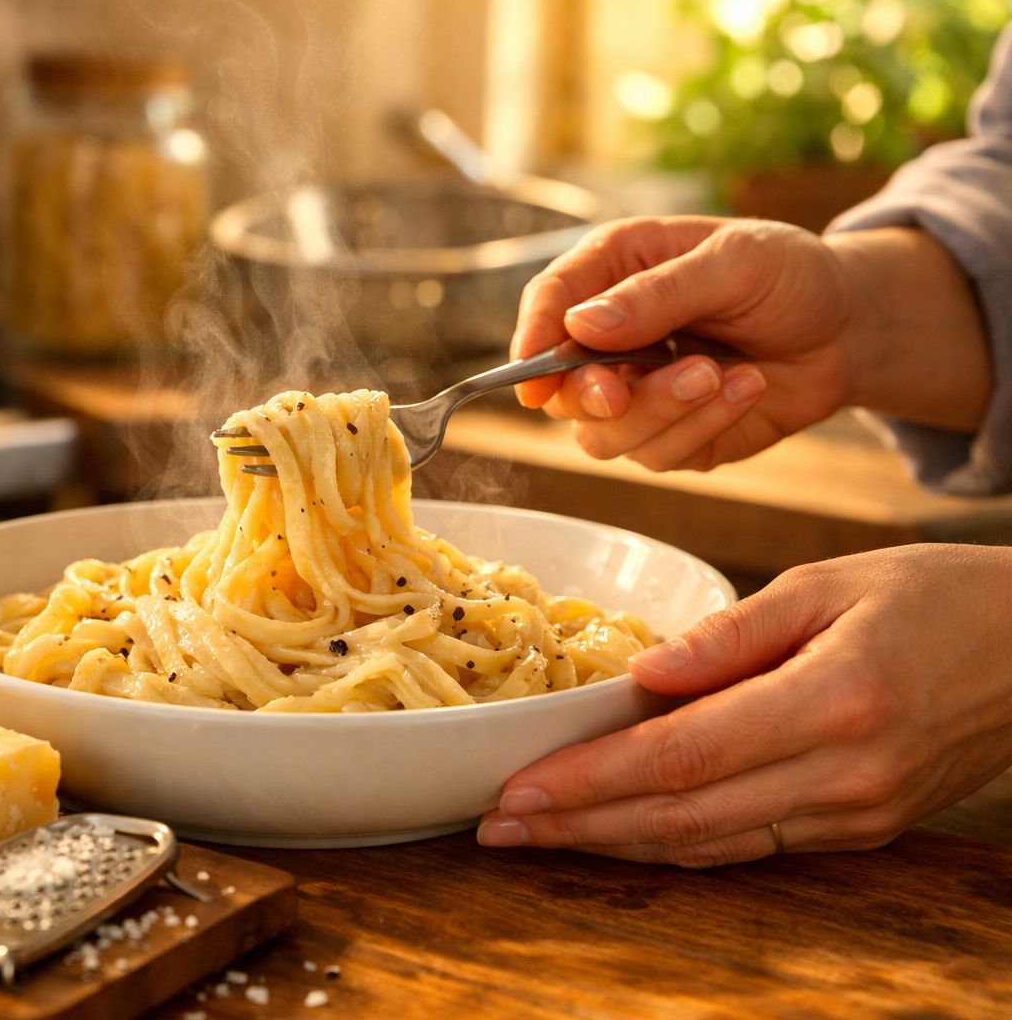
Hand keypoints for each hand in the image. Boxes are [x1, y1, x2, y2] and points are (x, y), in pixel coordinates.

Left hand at [477, 543, 1011, 865]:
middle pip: (683, 817)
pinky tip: (616, 832)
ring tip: (536, 835)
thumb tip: (639, 676)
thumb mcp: (827, 584)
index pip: (682, 757)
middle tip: (495, 825)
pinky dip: (674, 842)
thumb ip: (728, 636)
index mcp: (835, 701)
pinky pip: (749, 845)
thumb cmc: (934, 597)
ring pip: (710, 845)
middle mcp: (845, 775)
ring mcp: (856, 815)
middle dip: (579, 827)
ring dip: (614, 844)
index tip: (517, 788)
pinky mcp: (859, 830)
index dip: (590, 781)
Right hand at [510, 216, 854, 471]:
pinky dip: (705, 426)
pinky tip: (747, 388)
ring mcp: (637, 394)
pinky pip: (660, 454)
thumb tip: (581, 324)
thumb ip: (658, 294)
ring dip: (659, 411)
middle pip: (562, 387)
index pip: (547, 306)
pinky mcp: (670, 436)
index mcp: (611, 272)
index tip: (534, 379)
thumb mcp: (735, 261)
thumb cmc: (789, 276)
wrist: (849, 329)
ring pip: (604, 434)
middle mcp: (610, 337)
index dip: (530, 342)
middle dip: (594, 394)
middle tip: (623, 392)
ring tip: (721, 375)